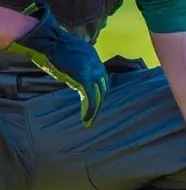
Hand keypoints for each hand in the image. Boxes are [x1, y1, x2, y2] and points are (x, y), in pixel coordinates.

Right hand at [5, 1, 107, 127]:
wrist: (47, 38)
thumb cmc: (49, 44)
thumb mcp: (65, 53)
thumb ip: (71, 63)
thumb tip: (69, 73)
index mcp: (91, 55)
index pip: (100, 75)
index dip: (98, 88)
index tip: (95, 97)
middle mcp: (95, 62)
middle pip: (103, 85)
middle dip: (99, 99)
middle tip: (93, 112)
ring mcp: (91, 70)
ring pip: (98, 94)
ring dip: (95, 108)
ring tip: (89, 120)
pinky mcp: (84, 77)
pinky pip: (91, 97)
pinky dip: (90, 110)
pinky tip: (86, 119)